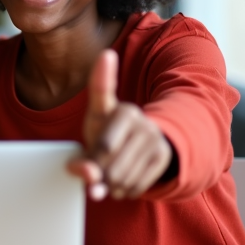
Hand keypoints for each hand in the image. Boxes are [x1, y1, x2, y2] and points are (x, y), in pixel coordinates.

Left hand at [67, 49, 172, 200]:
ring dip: (110, 184)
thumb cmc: (106, 139)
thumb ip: (82, 158)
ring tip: (107, 178)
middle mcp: (134, 115)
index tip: (106, 54)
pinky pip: (136, 183)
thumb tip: (87, 174)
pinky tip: (123, 182)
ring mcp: (151, 134)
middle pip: (104, 152)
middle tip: (92, 174)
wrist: (143, 148)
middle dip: (95, 171)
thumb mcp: (90, 143)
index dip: (104, 71)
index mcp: (112, 106)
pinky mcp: (162, 155)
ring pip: (121, 173)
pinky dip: (125, 190)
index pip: (103, 91)